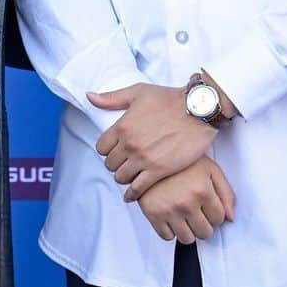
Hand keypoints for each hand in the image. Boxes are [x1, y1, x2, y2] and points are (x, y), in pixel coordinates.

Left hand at [88, 82, 217, 200]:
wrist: (197, 110)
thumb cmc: (168, 98)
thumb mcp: (137, 92)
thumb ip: (111, 98)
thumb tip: (89, 96)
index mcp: (122, 126)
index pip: (101, 147)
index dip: (107, 149)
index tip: (114, 149)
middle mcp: (130, 144)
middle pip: (110, 164)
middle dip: (115, 163)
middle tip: (123, 162)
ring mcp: (144, 159)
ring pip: (121, 177)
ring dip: (124, 177)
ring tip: (131, 173)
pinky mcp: (159, 170)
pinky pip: (138, 189)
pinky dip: (133, 194)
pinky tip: (132, 194)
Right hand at [137, 157, 236, 243]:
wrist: (150, 154)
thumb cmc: (181, 162)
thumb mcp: (209, 168)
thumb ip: (225, 192)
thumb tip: (230, 218)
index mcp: (202, 190)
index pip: (219, 219)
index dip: (214, 212)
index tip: (206, 205)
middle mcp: (186, 203)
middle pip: (205, 233)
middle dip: (203, 223)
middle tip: (195, 210)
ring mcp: (169, 210)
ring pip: (187, 239)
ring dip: (187, 229)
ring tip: (183, 214)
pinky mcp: (152, 214)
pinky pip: (167, 237)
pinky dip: (169, 229)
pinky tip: (170, 214)